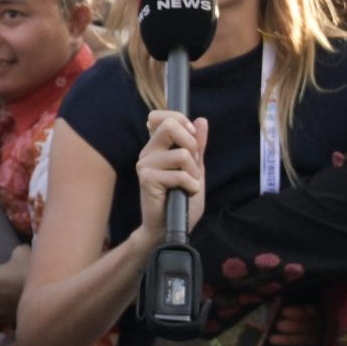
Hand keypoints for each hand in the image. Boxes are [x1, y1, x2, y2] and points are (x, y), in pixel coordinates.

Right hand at [137, 109, 208, 241]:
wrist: (170, 228)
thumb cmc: (181, 199)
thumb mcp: (195, 168)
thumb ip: (197, 145)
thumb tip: (201, 120)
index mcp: (157, 146)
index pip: (160, 117)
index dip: (180, 120)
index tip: (192, 135)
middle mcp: (148, 152)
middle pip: (170, 126)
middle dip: (191, 144)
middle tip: (192, 164)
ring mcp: (145, 165)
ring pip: (181, 154)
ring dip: (193, 172)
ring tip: (189, 184)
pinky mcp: (147, 179)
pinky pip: (180, 174)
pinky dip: (190, 185)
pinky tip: (185, 193)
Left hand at [270, 303, 324, 345]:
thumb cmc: (330, 327)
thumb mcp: (324, 313)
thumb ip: (308, 311)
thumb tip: (281, 309)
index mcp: (327, 313)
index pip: (311, 312)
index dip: (296, 312)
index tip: (281, 311)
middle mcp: (329, 327)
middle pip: (309, 326)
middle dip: (292, 325)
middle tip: (276, 325)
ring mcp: (329, 343)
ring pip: (308, 340)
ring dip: (289, 339)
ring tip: (272, 339)